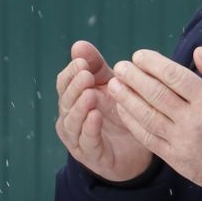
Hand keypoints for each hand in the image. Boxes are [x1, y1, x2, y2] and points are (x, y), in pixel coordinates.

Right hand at [55, 41, 154, 181]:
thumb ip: (96, 66)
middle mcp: (70, 118)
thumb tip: (78, 44)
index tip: (83, 62)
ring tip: (90, 95)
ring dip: (80, 108)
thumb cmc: (119, 113)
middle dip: (75, 87)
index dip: (71, 73)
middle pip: (66, 100)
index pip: (64, 83)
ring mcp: (78, 138)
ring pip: (72, 122)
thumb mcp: (111, 86)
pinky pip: (87, 141)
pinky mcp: (92, 155)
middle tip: (87, 75)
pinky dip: (89, 128)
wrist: (137, 150)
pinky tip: (96, 117)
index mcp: (74, 99)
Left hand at [106, 47, 201, 189]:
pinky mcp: (176, 158)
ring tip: (113, 85)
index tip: (139, 55)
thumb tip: (198, 52)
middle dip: (134, 78)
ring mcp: (182, 141)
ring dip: (127, 99)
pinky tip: (123, 110)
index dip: (154, 64)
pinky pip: (148, 138)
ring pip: (147, 116)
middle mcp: (194, 120)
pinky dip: (133, 123)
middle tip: (120, 66)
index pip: (175, 77)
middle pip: (156, 94)